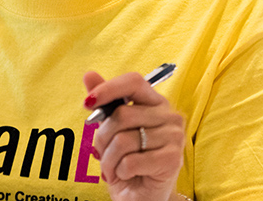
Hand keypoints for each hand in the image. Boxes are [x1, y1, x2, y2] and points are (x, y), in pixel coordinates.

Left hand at [83, 71, 184, 200]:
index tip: (88, 103)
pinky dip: (120, 170)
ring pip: (123, 140)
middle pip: (122, 114)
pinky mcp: (173, 160)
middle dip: (103, 137)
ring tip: (114, 167)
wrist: (141, 195)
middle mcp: (170, 116)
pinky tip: (127, 174)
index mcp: (155, 103)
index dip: (108, 89)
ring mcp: (174, 137)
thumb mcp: (112, 129)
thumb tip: (89, 74)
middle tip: (102, 152)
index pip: (133, 82)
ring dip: (109, 159)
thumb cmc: (127, 159)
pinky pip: (131, 161)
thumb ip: (105, 102)